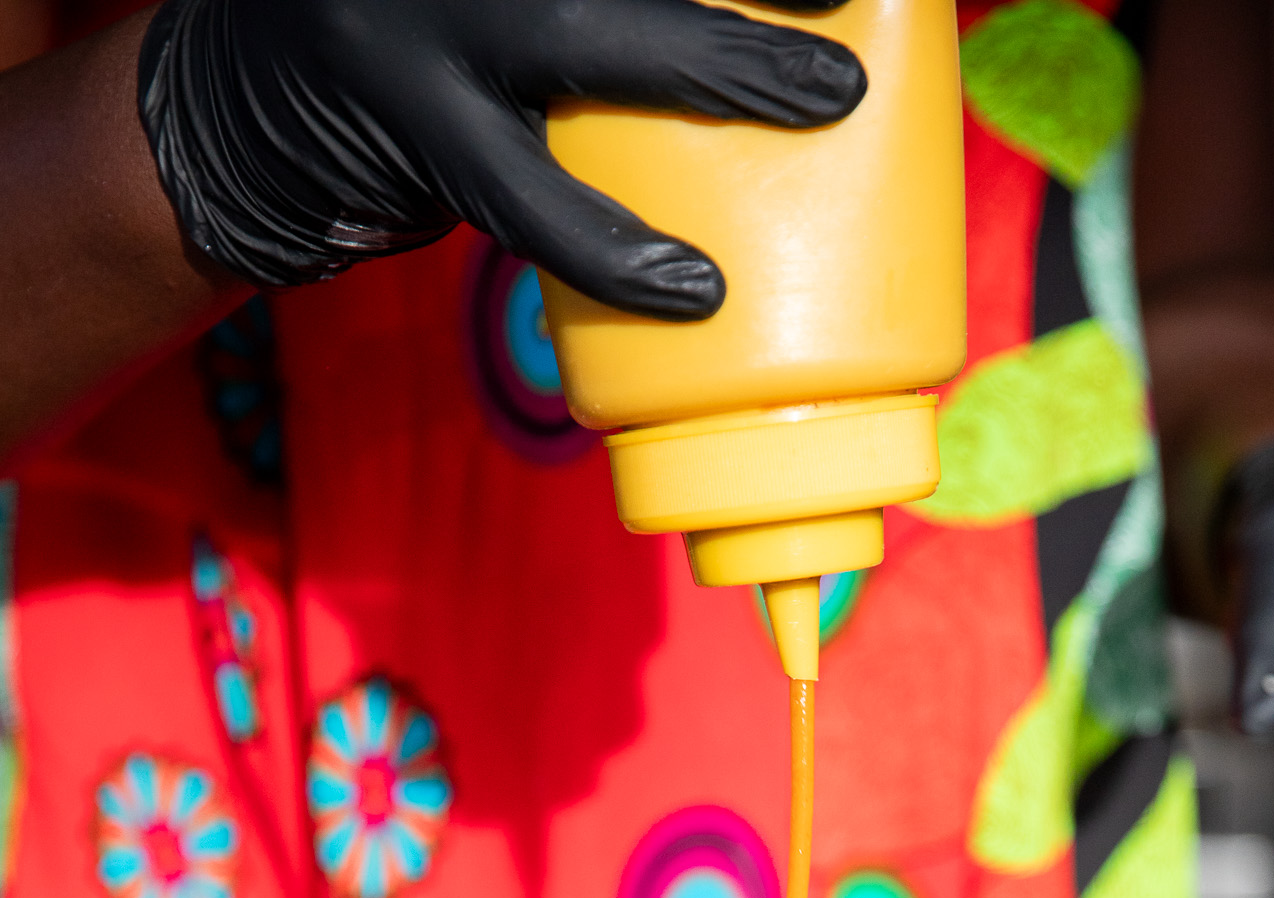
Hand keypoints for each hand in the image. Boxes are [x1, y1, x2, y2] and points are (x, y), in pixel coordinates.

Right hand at [139, 0, 865, 314]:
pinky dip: (613, 246)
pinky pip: (527, 199)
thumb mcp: (500, 2)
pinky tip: (689, 289)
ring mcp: (414, 14)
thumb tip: (755, 27)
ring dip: (717, 66)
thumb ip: (598, 7)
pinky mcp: (405, 118)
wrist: (244, 108)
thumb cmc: (421, 45)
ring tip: (826, 97)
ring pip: (581, 33)